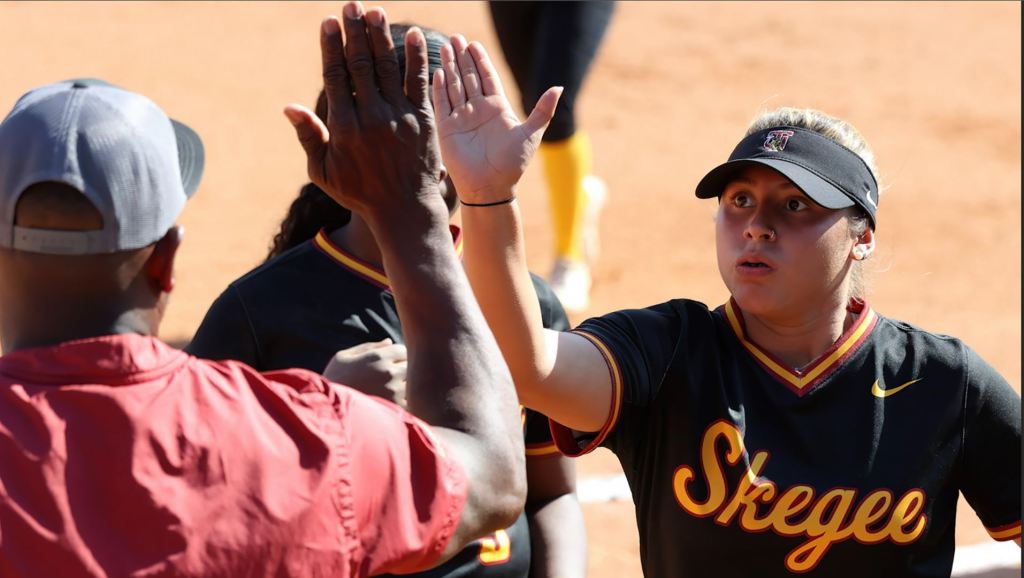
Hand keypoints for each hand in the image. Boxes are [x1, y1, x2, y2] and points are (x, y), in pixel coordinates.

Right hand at [284, 2, 444, 219]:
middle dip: (355, 32)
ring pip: (388, 68)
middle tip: (352, 5)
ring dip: (382, 37)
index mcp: (345, 127)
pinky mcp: (423, 119)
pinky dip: (417, 58)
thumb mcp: (324, 171)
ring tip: (376, 12)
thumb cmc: (360, 192)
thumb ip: (309, 136)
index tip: (329, 22)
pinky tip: (414, 35)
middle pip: (361, 64)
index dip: (332, 47)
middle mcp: (372, 117)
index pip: (336, 77)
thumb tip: (289, 106)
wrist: (405, 210)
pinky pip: (419, 83)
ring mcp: (399, 116)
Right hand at [323, 339, 407, 407]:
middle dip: (402, 369)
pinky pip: (410, 400)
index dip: (396, 356)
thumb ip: (368, 347)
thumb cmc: (332, 379)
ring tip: (390, 391)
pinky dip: (404, 401)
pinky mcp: (395, 408)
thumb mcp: (344, 357)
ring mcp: (394, 391)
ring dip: (405, 385)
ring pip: (412, 383)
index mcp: (377, 357)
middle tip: (390, 378)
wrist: (325, 409)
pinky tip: (391, 403)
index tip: (389, 364)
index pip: (402, 350)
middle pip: (410, 365)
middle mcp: (388, 372)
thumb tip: (389, 342)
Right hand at [432, 35, 561, 203]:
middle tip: (456, 38)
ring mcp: (462, 119)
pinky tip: (438, 72)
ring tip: (445, 47)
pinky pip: (442, 104)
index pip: (487, 78)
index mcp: (497, 109)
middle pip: (469, 77)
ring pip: (454, 86)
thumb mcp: (531, 134)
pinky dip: (439, 89)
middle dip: (462, 58)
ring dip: (450, 67)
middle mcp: (478, 110)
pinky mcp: (448, 129)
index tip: (474, 44)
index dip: (481, 60)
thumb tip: (559, 87)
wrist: (491, 188)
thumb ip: (542, 110)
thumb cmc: (512, 165)